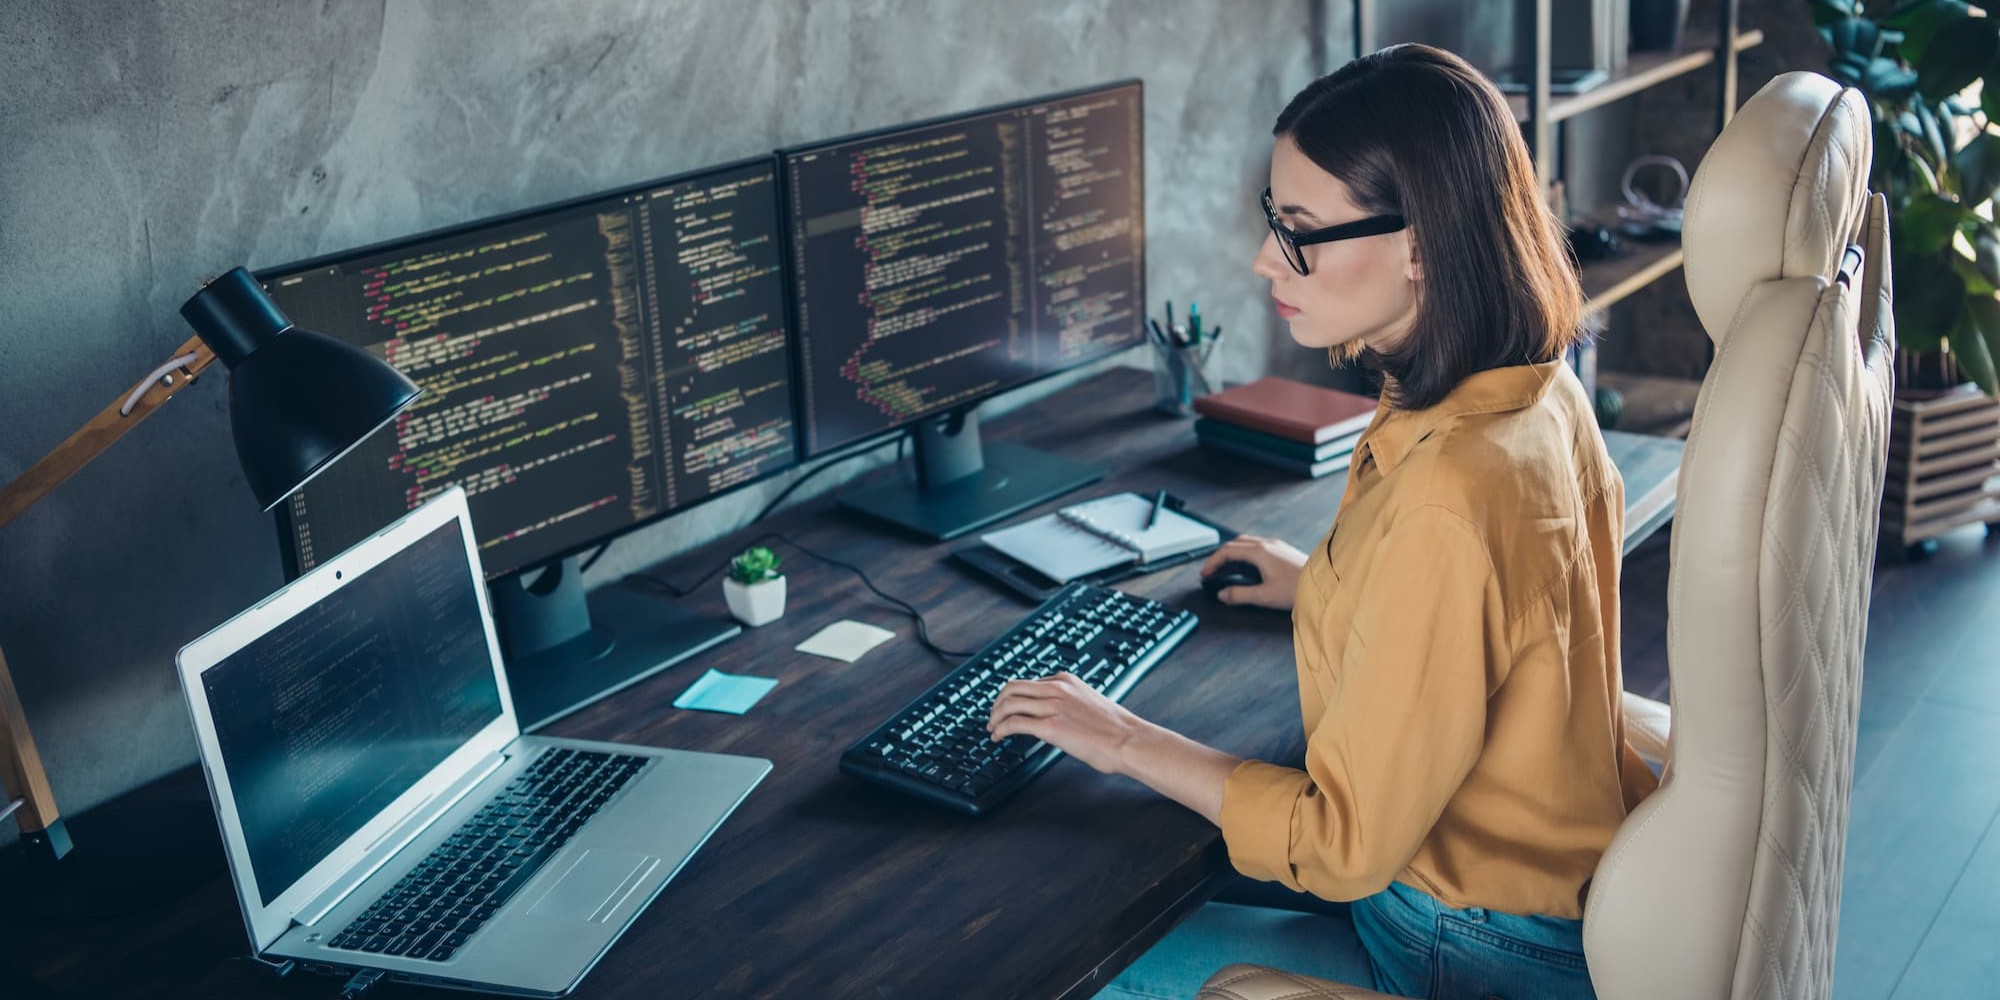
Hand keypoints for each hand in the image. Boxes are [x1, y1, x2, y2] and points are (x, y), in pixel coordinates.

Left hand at [987, 672, 1147, 774]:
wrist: (1129, 740)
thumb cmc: (1116, 729)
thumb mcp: (1089, 702)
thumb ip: (1069, 703)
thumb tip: (1057, 716)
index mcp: (1065, 680)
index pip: (1028, 682)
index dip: (1012, 696)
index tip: (1008, 708)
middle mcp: (1056, 688)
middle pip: (1011, 688)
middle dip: (997, 703)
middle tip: (993, 718)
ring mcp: (1052, 706)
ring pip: (1009, 704)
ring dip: (995, 717)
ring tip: (992, 730)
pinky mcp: (1049, 727)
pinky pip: (1013, 723)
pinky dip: (1000, 729)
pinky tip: (998, 738)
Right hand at [1200, 535, 1307, 609]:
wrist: (1324, 585)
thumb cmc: (1298, 588)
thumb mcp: (1264, 596)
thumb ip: (1239, 594)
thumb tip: (1223, 594)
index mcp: (1259, 552)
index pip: (1227, 551)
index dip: (1212, 562)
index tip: (1205, 573)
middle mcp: (1267, 544)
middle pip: (1235, 544)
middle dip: (1220, 556)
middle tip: (1212, 570)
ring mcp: (1276, 546)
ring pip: (1246, 543)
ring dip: (1232, 553)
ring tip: (1226, 568)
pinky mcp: (1283, 550)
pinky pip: (1257, 546)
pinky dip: (1245, 554)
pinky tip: (1247, 566)